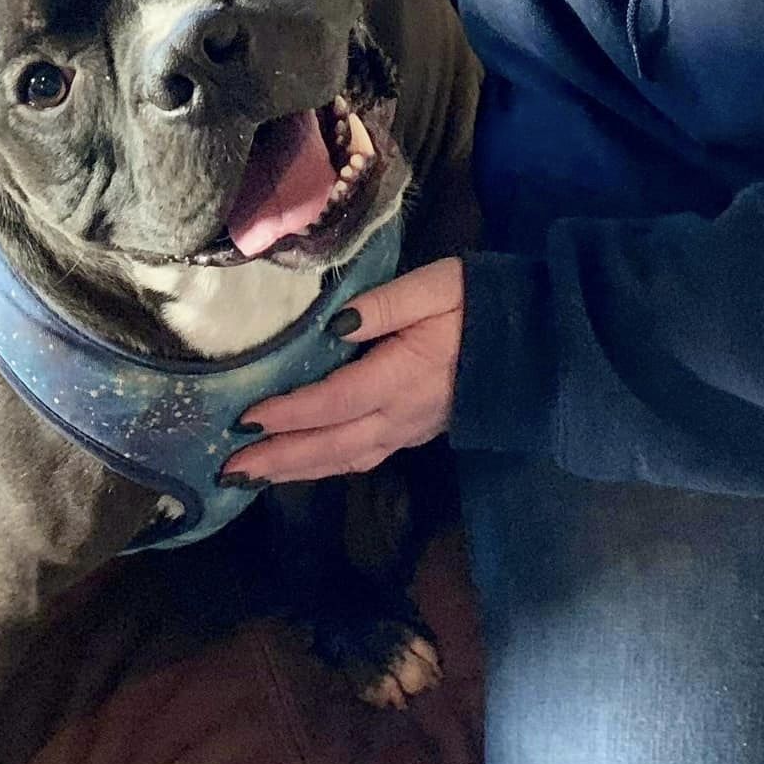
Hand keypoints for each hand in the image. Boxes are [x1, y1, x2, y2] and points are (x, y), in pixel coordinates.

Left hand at [224, 257, 463, 485]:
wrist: (534, 341)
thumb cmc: (478, 304)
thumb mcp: (434, 286)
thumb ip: (385, 304)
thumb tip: (336, 325)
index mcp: (403, 376)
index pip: (334, 401)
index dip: (289, 413)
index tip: (245, 418)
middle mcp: (402, 414)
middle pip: (331, 444)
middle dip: (278, 458)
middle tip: (229, 470)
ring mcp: (410, 430)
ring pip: (345, 459)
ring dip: (296, 471)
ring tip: (252, 477)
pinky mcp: (415, 434)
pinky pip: (363, 458)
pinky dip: (327, 467)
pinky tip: (302, 468)